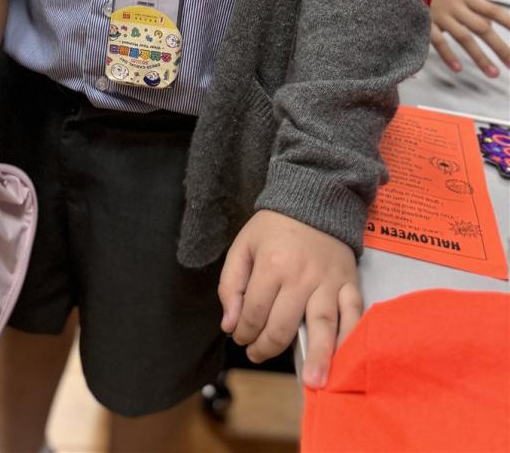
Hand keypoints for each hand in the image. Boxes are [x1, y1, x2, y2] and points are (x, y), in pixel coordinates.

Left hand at [219, 209, 361, 388]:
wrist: (314, 200)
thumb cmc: (274, 228)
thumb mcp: (243, 245)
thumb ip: (230, 284)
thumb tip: (229, 324)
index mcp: (272, 264)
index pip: (254, 311)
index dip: (244, 332)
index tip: (241, 337)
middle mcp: (301, 276)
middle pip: (284, 324)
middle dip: (267, 347)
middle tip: (257, 355)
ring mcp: (329, 282)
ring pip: (322, 325)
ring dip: (317, 356)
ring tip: (314, 382)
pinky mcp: (350, 284)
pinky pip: (354, 315)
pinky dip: (351, 338)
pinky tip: (344, 359)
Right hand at [430, 0, 509, 77]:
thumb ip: (470, 5)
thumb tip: (489, 22)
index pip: (492, 9)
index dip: (508, 22)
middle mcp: (454, 6)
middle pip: (483, 28)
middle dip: (500, 47)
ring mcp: (439, 15)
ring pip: (464, 38)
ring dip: (480, 57)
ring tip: (493, 73)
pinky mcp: (422, 21)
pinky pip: (437, 41)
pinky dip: (448, 55)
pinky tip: (457, 68)